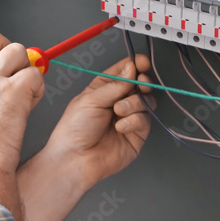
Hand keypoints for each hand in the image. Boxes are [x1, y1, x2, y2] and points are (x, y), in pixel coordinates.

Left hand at [46, 54, 155, 187]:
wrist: (75, 158)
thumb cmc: (74, 129)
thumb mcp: (91, 100)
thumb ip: (115, 84)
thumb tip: (132, 67)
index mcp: (103, 90)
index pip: (124, 72)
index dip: (134, 65)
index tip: (141, 62)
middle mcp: (117, 102)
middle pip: (140, 85)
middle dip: (141, 82)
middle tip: (140, 83)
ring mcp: (128, 118)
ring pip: (145, 101)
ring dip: (134, 103)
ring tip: (119, 111)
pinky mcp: (136, 134)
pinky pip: (144, 120)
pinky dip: (134, 121)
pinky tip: (120, 127)